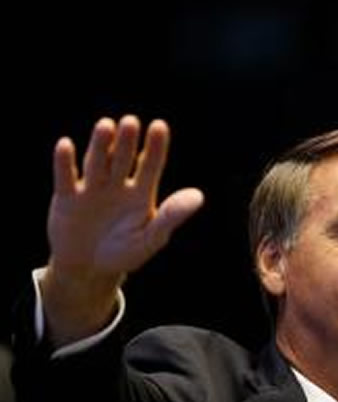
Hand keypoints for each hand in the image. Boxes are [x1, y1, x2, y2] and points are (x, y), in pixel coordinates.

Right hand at [48, 115, 202, 277]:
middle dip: (127, 141)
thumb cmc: (125, 252)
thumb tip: (198, 196)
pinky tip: (66, 144)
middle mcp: (116, 185)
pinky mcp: (66, 199)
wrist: (89, 269)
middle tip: (131, 122)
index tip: (159, 126)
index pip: (150, 164)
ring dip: (101, 145)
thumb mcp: (151, 238)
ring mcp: (91, 189)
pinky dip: (64, 162)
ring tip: (106, 125)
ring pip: (97, 163)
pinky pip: (65, 178)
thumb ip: (171, 216)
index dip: (155, 146)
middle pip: (123, 158)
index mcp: (141, 192)